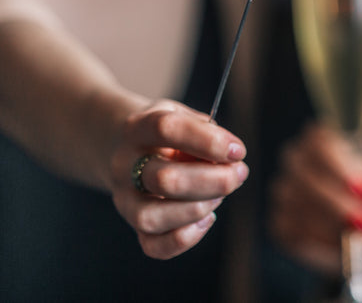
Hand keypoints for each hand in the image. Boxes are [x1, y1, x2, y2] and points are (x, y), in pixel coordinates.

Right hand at [110, 100, 248, 258]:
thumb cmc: (165, 132)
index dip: (209, 141)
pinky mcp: (133, 225)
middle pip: (164, 180)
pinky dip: (186, 238)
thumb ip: (206, 133)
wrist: (123, 145)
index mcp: (137, 128)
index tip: (237, 150)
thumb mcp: (182, 115)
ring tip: (219, 196)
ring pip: (152, 217)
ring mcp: (124, 199)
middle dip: (213, 181)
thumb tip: (231, 158)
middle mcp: (124, 165)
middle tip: (239, 173)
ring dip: (198, 209)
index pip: (167, 129)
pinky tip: (206, 219)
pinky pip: (153, 246)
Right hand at [269, 123, 361, 274]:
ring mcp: (285, 192)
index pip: (320, 143)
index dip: (341, 166)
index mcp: (323, 141)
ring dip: (333, 227)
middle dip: (337, 203)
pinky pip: (294, 234)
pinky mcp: (281, 223)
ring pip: (298, 208)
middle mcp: (297, 161)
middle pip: (305, 177)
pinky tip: (342, 245)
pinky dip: (320, 243)